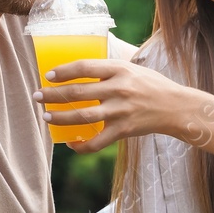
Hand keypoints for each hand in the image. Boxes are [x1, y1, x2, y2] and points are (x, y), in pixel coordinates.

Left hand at [33, 59, 199, 152]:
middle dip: (53, 95)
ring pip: (82, 116)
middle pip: (78, 92)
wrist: (176, 107)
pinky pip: (97, 142)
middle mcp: (119, 89)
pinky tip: (71, 143)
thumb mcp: (132, 68)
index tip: (48, 76)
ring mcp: (120, 111)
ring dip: (60, 117)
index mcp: (119, 69)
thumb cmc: (152, 85)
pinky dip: (81, 145)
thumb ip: (110, 69)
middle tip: (37, 96)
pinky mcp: (123, 130)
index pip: (85, 67)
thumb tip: (81, 68)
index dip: (64, 71)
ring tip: (46, 117)